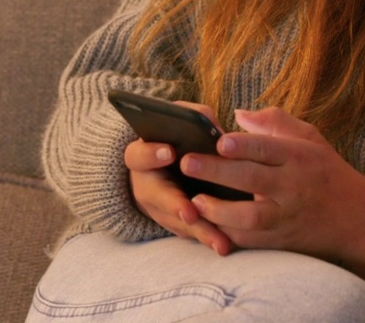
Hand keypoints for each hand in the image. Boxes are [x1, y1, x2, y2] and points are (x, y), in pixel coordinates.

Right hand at [123, 101, 232, 255]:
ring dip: (199, 232)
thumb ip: (194, 118)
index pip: (138, 155)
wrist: (162, 167)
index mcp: (141, 157)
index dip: (152, 154)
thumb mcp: (179, 123)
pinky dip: (208, 239)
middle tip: (189, 212)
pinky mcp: (175, 224)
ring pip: (178, 222)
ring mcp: (159, 209)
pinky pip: (191, 234)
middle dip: (175, 205)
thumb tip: (213, 126)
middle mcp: (145, 186)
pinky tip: (226, 245)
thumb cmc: (176, 137)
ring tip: (219, 242)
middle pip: (157, 198)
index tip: (169, 152)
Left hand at [181, 106, 364, 317]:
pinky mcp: (279, 240)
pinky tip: (204, 224)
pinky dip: (226, 234)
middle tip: (187, 163)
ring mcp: (285, 216)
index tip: (219, 140)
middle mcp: (292, 186)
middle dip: (218, 172)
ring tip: (194, 200)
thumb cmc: (326, 171)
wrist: (355, 219)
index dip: (243, 144)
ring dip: (219, 210)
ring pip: (250, 216)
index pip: (268, 148)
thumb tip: (239, 114)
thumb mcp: (309, 138)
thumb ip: (275, 122)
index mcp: (298, 157)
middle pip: (252, 179)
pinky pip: (250, 240)